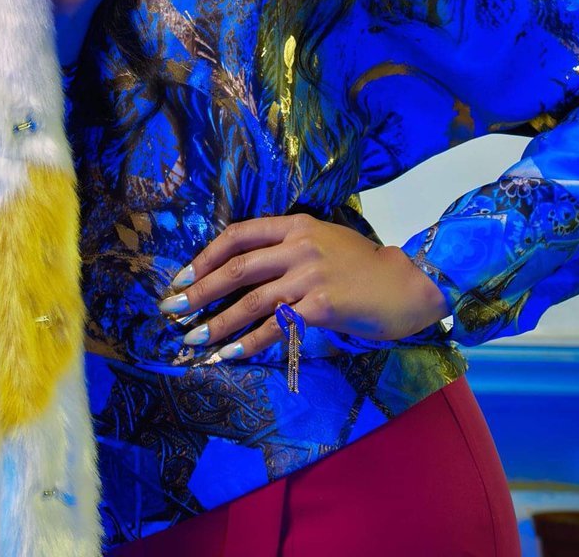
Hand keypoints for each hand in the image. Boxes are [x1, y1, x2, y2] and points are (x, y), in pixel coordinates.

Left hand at [158, 213, 448, 358]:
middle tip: (171, 308)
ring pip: (250, 300)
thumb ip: (289, 247)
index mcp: (297, 225)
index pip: (239, 234)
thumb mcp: (325, 241)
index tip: (183, 276)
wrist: (407, 284)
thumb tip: (246, 267)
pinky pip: (275, 327)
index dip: (206, 255)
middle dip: (199, 290)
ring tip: (191, 339)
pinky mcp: (321, 305)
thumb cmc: (365, 265)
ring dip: (216, 322)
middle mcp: (299, 245)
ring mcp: (310, 275)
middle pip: (237, 267)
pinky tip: (227, 354)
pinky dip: (248, 342)